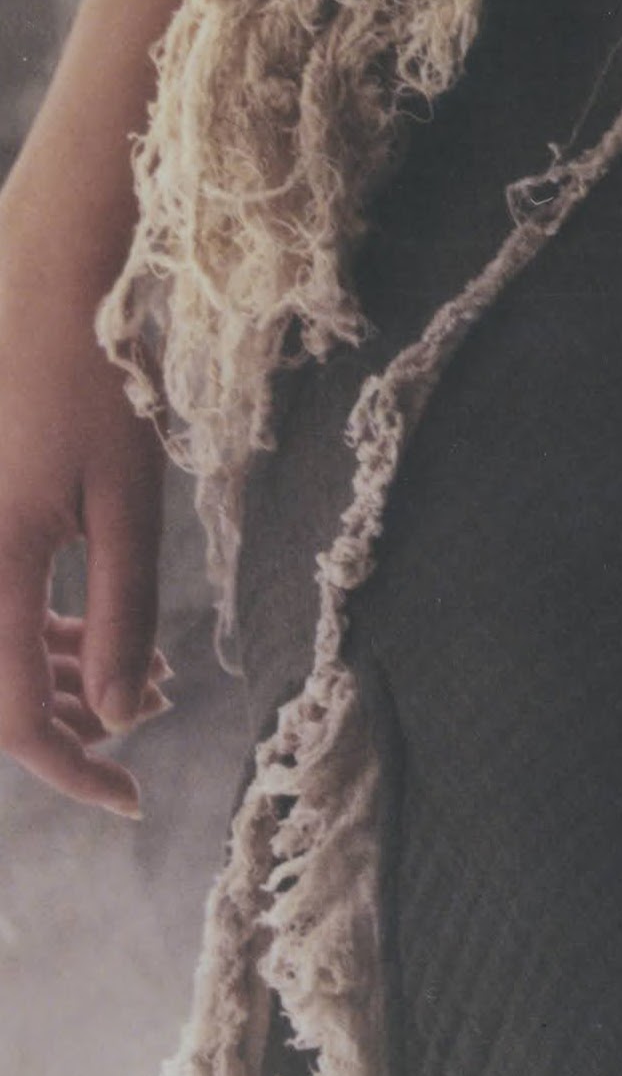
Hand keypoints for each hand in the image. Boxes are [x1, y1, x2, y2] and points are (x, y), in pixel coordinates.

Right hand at [0, 258, 172, 815]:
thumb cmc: (94, 377)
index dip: (71, 770)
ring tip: (148, 676)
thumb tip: (121, 711)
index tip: (130, 798)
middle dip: (71, 722)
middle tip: (153, 712)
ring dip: (60, 674)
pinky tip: (101, 623)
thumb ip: (121, 608)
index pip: (12, 721)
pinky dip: (42, 627)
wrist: (47, 277)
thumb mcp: (126, 496)